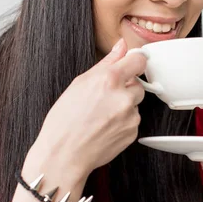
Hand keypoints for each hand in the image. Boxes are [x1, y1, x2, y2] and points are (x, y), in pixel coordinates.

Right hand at [26, 37, 146, 178]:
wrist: (64, 155)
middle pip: (137, 84)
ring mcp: (130, 116)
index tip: (131, 65)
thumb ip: (106, 62)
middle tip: (104, 98)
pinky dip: (123, 122)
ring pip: (135, 104)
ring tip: (101, 115)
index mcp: (110, 79)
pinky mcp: (133, 132)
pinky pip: (133, 121)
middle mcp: (124, 97)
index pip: (139, 60)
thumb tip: (121, 46)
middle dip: (125, 88)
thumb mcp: (80, 83)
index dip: (134, 62)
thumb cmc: (64, 120)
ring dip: (124, 106)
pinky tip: (105, 127)